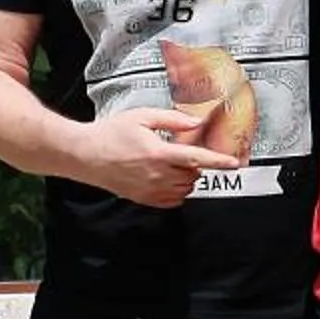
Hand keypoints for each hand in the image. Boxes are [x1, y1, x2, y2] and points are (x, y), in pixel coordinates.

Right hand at [83, 104, 241, 207]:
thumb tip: (195, 123)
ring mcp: (150, 190)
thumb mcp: (142, 117)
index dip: (219, 161)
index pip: (197, 159)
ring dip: (186, 177)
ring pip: (185, 189)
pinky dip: (177, 191)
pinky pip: (173, 201)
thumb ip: (172, 120)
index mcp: (158, 153)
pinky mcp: (144, 199)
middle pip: (193, 175)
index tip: (234, 163)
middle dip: (194, 164)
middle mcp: (156, 175)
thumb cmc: (110, 134)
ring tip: (170, 163)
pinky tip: (165, 178)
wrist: (85, 154)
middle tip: (179, 152)